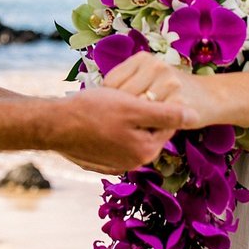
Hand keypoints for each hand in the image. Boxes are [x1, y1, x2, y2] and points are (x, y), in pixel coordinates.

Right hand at [51, 86, 197, 174]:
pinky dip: (112, 128)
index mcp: (146, 150)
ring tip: (110, 102)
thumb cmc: (93, 111)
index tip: (147, 85)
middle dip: (142, 110)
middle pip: (149, 129)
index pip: (167, 122)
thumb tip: (196, 116)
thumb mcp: (133, 107)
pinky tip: (98, 115)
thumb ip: (167, 113)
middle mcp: (133, 162)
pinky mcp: (99, 161)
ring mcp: (115, 164)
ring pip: (131, 134)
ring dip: (126, 118)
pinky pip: (114, 141)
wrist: (52, 125)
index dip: (161, 99)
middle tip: (126, 94)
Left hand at [103, 52, 211, 127]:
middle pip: (123, 97)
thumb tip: (95, 99)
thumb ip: (126, 82)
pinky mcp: (179, 103)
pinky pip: (154, 121)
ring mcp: (168, 83)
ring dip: (135, 123)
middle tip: (122, 125)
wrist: (208, 96)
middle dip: (121, 113)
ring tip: (138, 128)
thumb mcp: (147, 77)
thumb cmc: (169, 91)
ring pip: (138, 110)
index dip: (109, 101)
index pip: (111, 83)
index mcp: (143, 58)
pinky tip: (152, 130)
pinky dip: (150, 129)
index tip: (114, 112)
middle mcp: (155, 66)